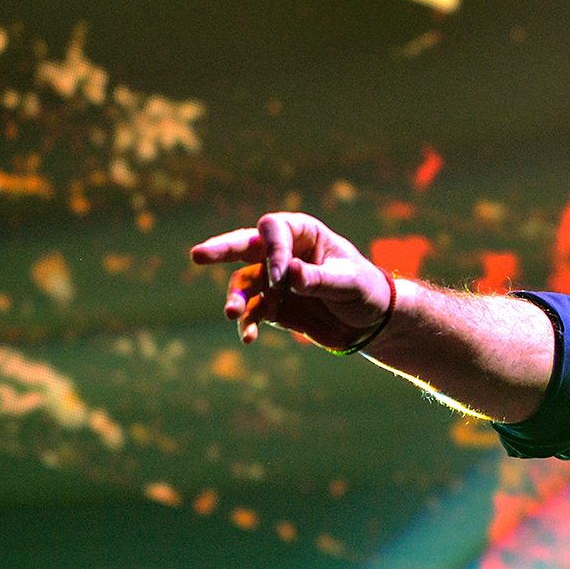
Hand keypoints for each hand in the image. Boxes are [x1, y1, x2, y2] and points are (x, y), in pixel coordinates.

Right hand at [190, 212, 390, 347]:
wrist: (371, 322)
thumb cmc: (366, 290)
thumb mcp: (349, 283)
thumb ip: (318, 279)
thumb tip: (289, 272)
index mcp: (303, 234)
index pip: (274, 231)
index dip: (273, 251)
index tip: (282, 277)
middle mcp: (282, 253)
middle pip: (244, 246)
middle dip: (221, 250)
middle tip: (198, 256)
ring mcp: (273, 280)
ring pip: (243, 283)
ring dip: (235, 298)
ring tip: (231, 313)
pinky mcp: (273, 306)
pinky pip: (252, 312)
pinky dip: (248, 324)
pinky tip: (248, 338)